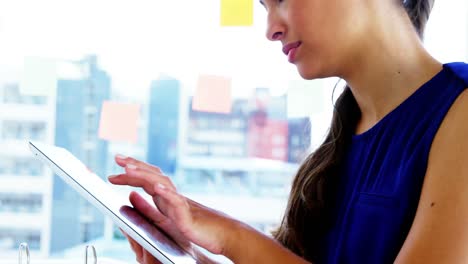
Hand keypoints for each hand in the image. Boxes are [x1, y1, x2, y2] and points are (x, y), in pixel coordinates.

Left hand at [108, 155, 237, 261]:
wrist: (224, 234)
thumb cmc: (200, 228)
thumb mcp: (171, 218)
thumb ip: (153, 208)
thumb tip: (131, 197)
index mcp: (167, 198)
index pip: (148, 179)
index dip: (133, 170)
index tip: (119, 163)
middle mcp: (173, 197)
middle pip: (152, 176)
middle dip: (134, 165)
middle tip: (117, 158)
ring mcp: (181, 205)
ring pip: (162, 184)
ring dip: (144, 175)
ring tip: (129, 169)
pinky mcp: (188, 217)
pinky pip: (177, 202)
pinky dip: (167, 194)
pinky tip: (157, 189)